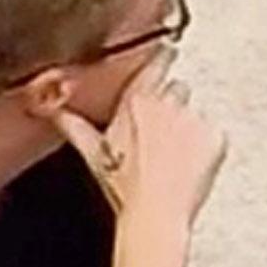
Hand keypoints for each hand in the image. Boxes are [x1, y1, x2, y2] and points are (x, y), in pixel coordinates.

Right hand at [56, 51, 228, 224]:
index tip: (166, 55)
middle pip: (177, 89)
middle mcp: (168, 102)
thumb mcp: (92, 152)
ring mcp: (194, 118)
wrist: (155, 212)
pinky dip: (206, 147)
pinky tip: (190, 166)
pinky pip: (214, 134)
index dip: (161, 59)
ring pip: (195, 113)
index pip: (156, 62)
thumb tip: (51, 110)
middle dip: (172, 105)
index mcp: (137, 100)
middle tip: (162, 134)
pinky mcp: (216, 136)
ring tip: (174, 157)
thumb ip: (72, 124)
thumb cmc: (123, 186)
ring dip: (188, 128)